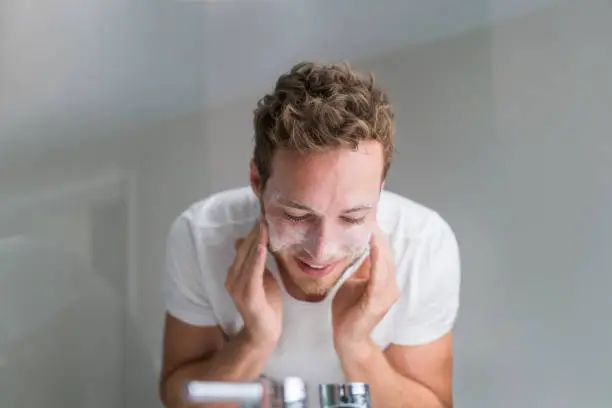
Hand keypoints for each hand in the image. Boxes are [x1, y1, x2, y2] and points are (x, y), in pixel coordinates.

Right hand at [225, 219, 282, 347]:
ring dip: (256, 241)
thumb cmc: (266, 305)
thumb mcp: (261, 278)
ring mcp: (237, 287)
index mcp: (234, 274)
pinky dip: (257, 258)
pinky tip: (261, 245)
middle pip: (244, 250)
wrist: (264, 332)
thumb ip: (256, 263)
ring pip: (247, 258)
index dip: (253, 233)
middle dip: (254, 233)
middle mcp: (232, 279)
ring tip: (263, 224)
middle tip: (264, 215)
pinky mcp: (247, 295)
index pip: (243, 249)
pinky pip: (253, 272)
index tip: (262, 216)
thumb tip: (249, 243)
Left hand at [332, 225, 399, 349]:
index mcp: (384, 280)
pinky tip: (372, 243)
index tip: (369, 215)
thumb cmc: (349, 310)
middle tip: (370, 212)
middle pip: (387, 253)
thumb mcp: (354, 281)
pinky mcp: (378, 301)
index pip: (383, 252)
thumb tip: (355, 244)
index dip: (377, 234)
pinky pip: (379, 275)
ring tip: (372, 224)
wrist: (347, 338)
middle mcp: (390, 285)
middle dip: (379, 233)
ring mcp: (387, 294)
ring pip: (385, 261)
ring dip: (379, 242)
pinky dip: (376, 257)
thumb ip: (359, 266)